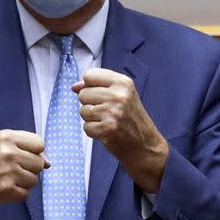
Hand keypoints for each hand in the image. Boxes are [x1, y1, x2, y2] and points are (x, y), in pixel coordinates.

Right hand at [0, 129, 49, 219]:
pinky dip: (17, 194)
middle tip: (12, 170)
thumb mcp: (1, 147)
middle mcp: (7, 152)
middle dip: (30, 169)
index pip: (39, 143)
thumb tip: (48, 163)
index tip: (23, 156)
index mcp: (6, 137)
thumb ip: (26, 149)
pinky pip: (26, 193)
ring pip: (35, 179)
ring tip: (7, 180)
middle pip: (39, 162)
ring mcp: (7, 171)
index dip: (35, 152)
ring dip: (24, 183)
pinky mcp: (6, 189)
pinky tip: (4, 189)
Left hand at [73, 68, 168, 192]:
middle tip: (107, 112)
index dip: (90, 86)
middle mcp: (119, 95)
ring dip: (91, 118)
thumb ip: (98, 86)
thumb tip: (74, 87)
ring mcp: (113, 112)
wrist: (145, 145)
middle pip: (83, 94)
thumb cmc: (132, 119)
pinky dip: (93, 131)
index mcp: (123, 82)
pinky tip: (106, 131)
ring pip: (83, 110)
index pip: (90, 75)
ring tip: (107, 121)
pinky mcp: (107, 129)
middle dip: (90, 104)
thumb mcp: (121, 95)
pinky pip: (86, 126)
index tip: (100, 94)